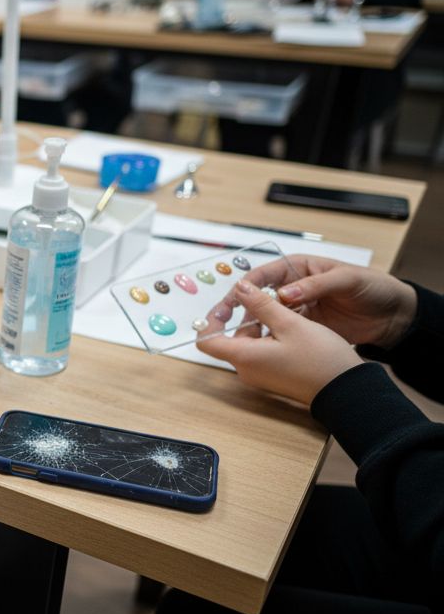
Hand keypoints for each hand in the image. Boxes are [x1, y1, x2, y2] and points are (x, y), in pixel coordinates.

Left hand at [198, 280, 363, 403]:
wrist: (347, 390)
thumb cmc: (322, 359)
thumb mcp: (290, 324)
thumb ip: (261, 304)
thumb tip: (240, 288)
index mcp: (244, 357)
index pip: (206, 340)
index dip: (211, 320)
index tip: (227, 304)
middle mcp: (246, 369)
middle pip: (230, 338)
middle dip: (244, 316)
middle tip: (265, 299)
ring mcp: (260, 374)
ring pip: (248, 343)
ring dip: (260, 324)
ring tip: (284, 310)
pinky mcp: (273, 375)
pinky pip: (262, 351)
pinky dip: (270, 335)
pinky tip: (291, 326)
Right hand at [245, 254, 416, 347]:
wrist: (393, 315)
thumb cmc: (374, 287)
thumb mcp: (347, 280)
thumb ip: (315, 285)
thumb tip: (286, 293)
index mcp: (298, 267)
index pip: (264, 273)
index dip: (246, 285)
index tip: (235, 298)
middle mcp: (292, 287)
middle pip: (256, 296)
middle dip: (236, 306)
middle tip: (221, 318)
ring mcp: (296, 309)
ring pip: (263, 316)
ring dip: (248, 325)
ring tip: (237, 336)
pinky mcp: (302, 327)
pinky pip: (277, 332)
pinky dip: (265, 338)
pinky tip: (256, 345)